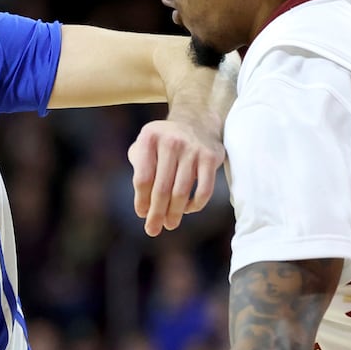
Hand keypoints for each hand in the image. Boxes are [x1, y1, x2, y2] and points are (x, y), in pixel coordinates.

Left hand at [129, 120, 223, 236]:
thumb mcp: (145, 146)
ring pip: (181, 192)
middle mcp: (171, 142)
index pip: (143, 178)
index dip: (141, 200)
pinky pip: (204, 190)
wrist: (196, 120)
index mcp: (149, 138)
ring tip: (170, 224)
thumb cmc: (164, 142)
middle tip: (153, 230)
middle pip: (161, 188)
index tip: (142, 214)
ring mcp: (193, 149)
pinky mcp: (210, 157)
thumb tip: (145, 208)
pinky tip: (189, 209)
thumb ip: (140, 170)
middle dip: (157, 214)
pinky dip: (196, 204)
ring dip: (175, 213)